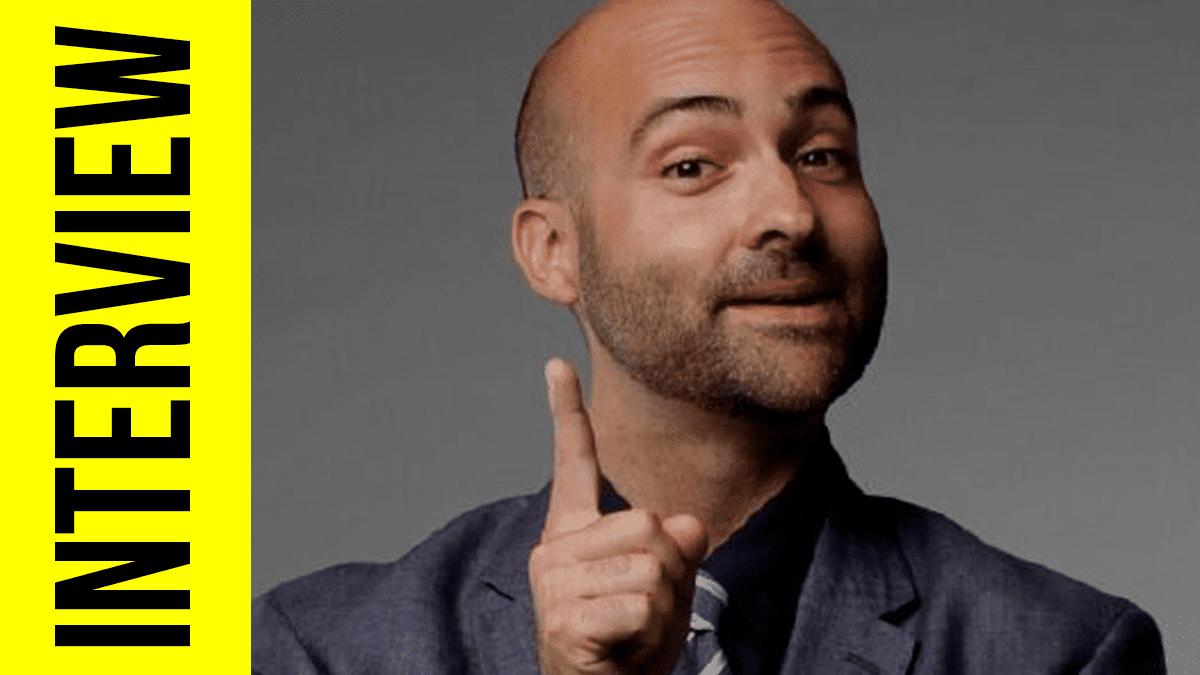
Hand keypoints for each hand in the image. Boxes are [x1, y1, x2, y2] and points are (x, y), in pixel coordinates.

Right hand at [530, 358, 707, 674]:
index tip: (557, 363)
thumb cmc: (631, 645)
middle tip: (643, 611)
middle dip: (669, 572)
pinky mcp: (563, 619)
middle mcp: (555, 549)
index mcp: (574, 532)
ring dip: (662, 607)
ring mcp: (554, 584)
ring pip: (650, 565)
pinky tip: (621, 648)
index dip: (566, 411)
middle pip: (649, 523)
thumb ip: (676, 547)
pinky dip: (648, 633)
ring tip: (631, 631)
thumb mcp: (666, 587)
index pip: (573, 463)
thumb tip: (686, 524)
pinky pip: (640, 604)